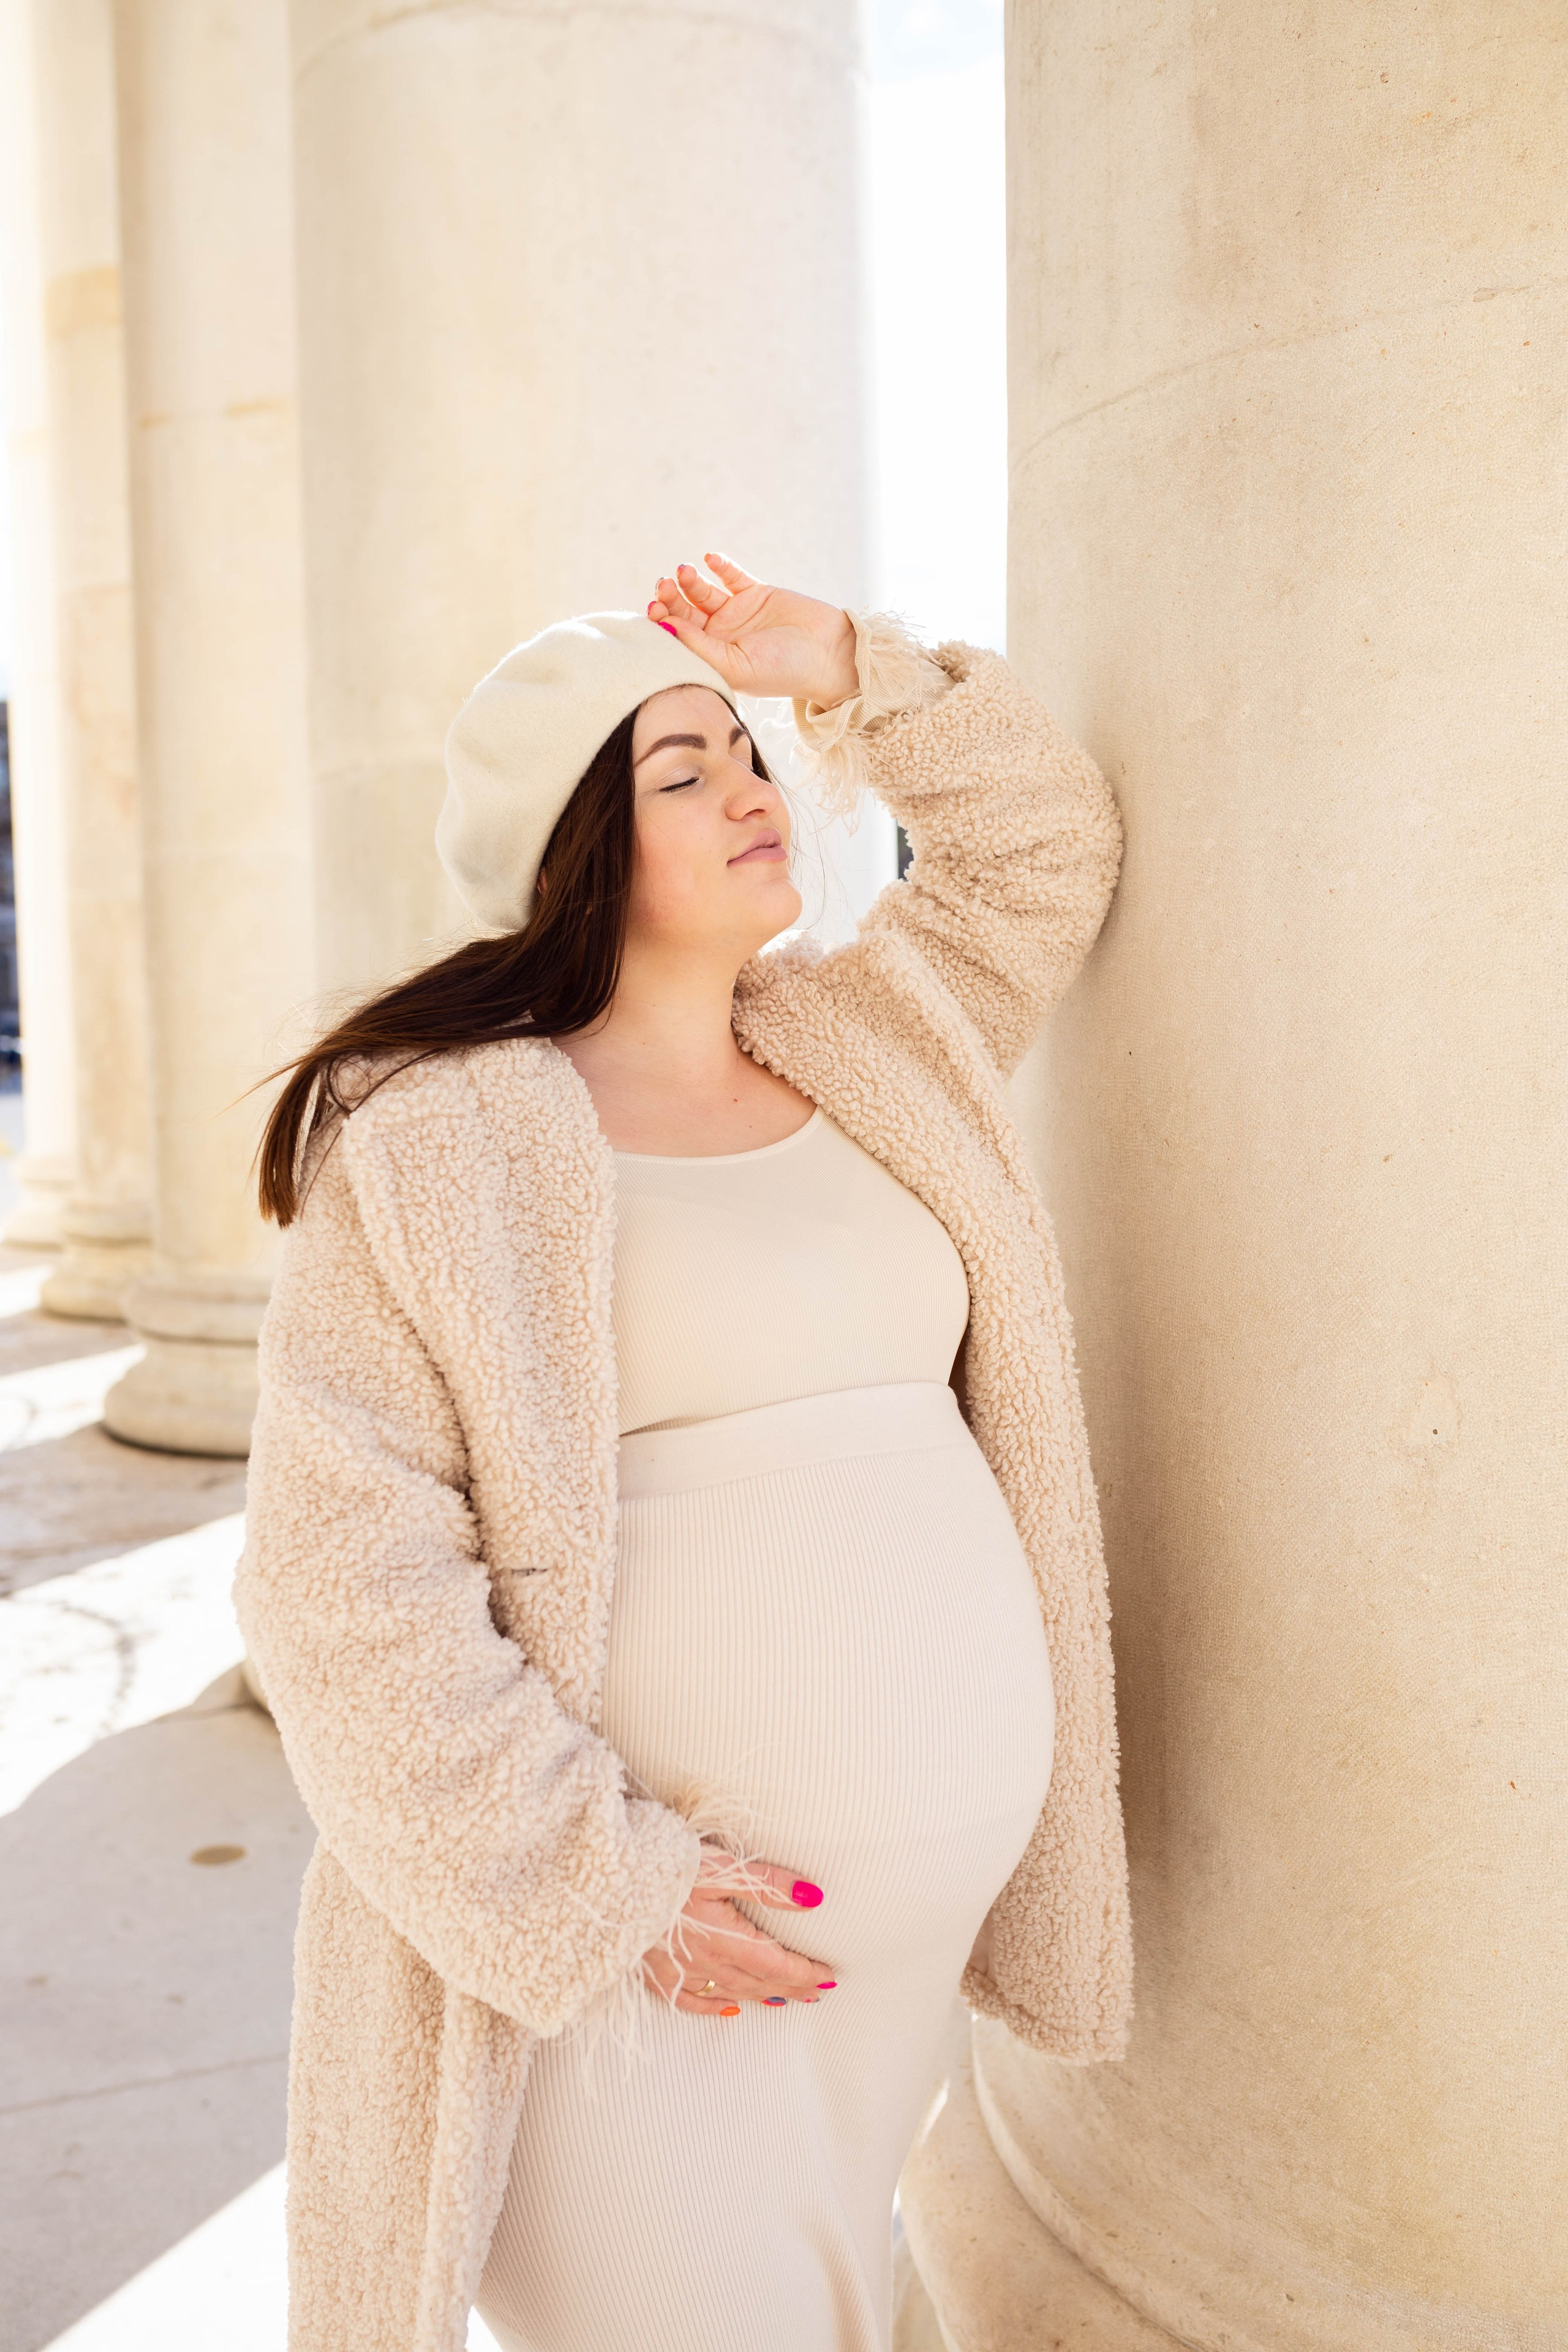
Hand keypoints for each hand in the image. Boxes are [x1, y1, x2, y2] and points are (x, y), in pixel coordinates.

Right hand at [641, 1840, 835, 2015]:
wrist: (606, 1887)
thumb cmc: (663, 1869)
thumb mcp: (721, 1866)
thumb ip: (768, 1884)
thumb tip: (813, 1897)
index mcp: (727, 1939)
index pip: (778, 1965)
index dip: (805, 1972)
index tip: (829, 1977)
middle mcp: (707, 1963)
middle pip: (759, 1983)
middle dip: (791, 1988)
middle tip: (817, 1992)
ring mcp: (679, 1973)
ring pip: (730, 1993)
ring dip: (760, 1998)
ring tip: (784, 2000)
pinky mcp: (655, 1974)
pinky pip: (691, 2002)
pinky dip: (713, 2008)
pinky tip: (726, 2011)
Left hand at [647, 553, 858, 708]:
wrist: (829, 656)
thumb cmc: (783, 672)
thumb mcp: (735, 667)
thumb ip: (698, 647)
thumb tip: (663, 624)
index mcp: (711, 658)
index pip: (677, 637)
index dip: (662, 621)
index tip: (654, 609)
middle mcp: (720, 635)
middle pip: (684, 610)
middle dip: (670, 597)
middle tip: (664, 586)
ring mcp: (737, 612)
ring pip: (703, 591)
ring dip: (690, 580)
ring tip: (685, 571)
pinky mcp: (756, 593)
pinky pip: (732, 575)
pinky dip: (720, 565)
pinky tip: (710, 558)